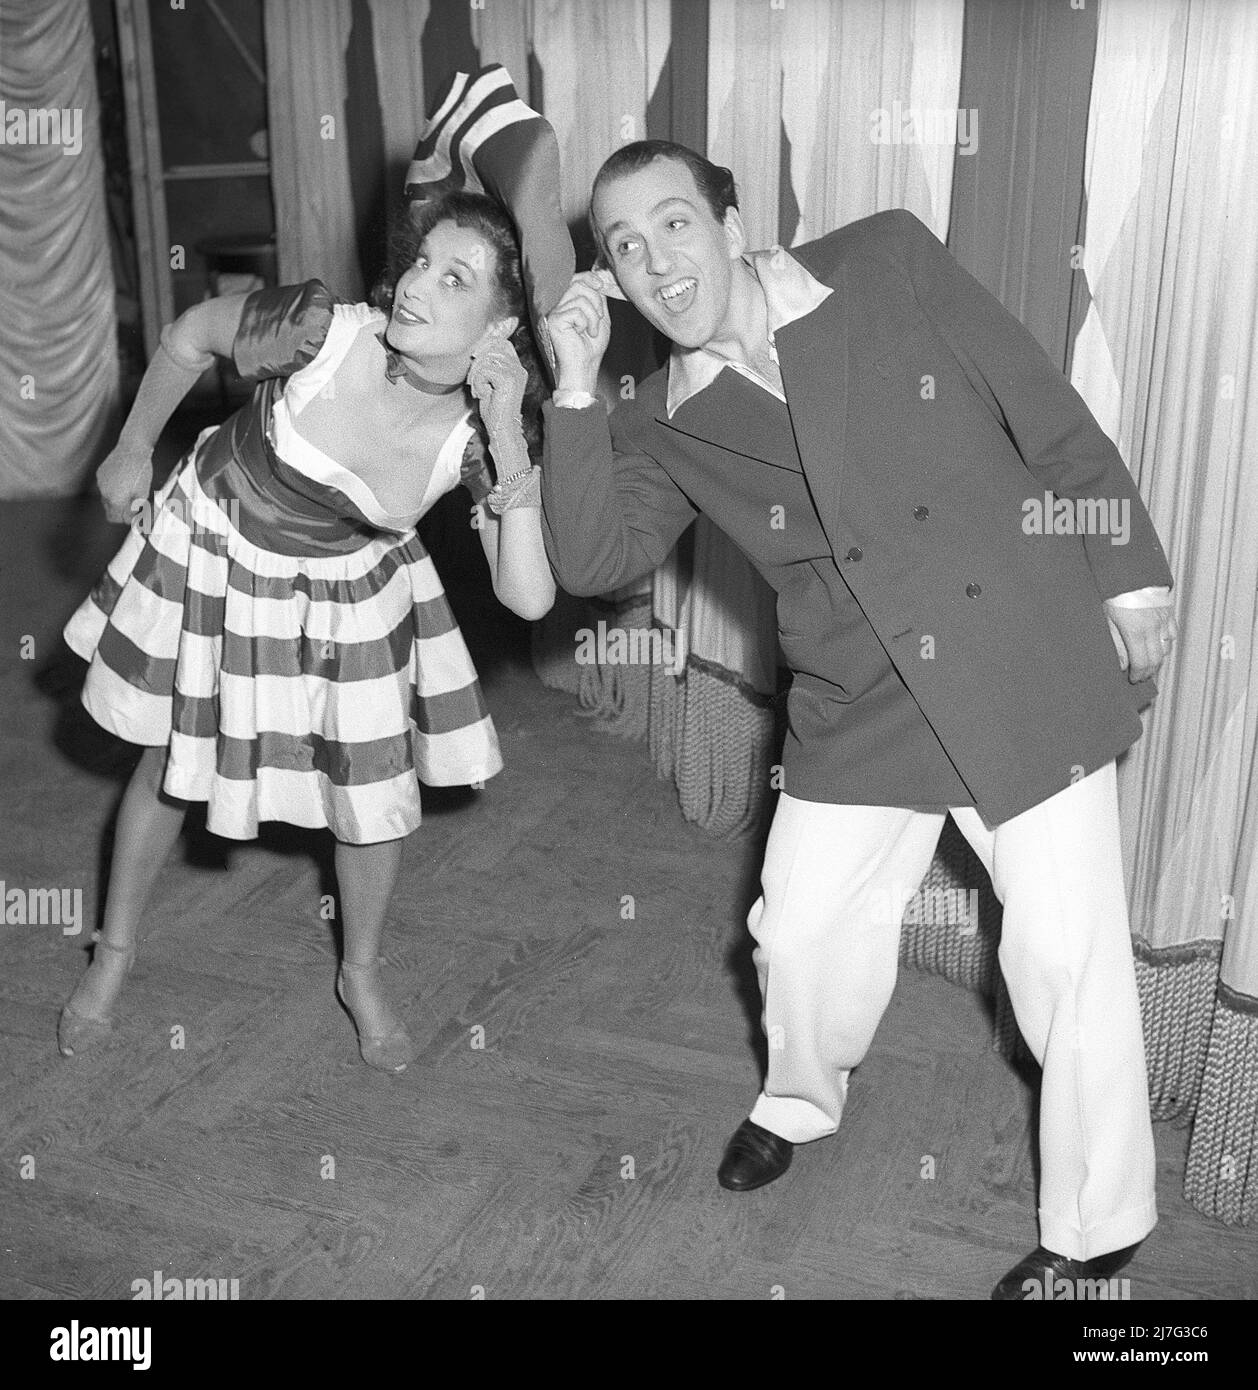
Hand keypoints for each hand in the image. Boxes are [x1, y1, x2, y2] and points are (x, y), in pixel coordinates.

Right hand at [96, 442, 152, 524]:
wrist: (133, 449)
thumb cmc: (141, 471)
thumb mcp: (143, 494)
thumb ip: (136, 508)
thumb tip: (133, 517)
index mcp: (116, 501)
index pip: (117, 519)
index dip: (128, 519)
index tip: (136, 515)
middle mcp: (105, 493)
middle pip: (110, 512)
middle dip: (121, 512)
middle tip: (133, 507)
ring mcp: (101, 483)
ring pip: (106, 499)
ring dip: (116, 500)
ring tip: (129, 492)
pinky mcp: (100, 474)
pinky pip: (104, 487)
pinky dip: (113, 488)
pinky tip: (123, 480)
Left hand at [467, 337, 527, 439]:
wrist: (502, 428)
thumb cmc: (494, 409)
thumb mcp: (490, 383)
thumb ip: (488, 365)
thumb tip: (476, 349)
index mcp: (517, 367)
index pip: (502, 343)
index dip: (486, 346)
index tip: (474, 358)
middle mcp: (518, 368)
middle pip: (492, 348)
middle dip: (477, 362)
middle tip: (473, 381)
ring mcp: (515, 373)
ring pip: (487, 359)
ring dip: (476, 374)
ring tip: (478, 390)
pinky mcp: (508, 380)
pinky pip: (485, 371)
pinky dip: (478, 383)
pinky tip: (483, 395)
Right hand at [545, 270, 614, 393]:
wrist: (586, 366)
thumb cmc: (591, 347)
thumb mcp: (600, 317)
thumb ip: (598, 298)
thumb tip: (599, 281)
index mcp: (568, 303)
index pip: (575, 279)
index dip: (589, 277)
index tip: (600, 284)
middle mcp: (559, 305)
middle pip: (578, 284)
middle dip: (596, 300)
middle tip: (598, 319)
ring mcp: (554, 312)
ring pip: (580, 298)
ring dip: (593, 316)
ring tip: (591, 331)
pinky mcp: (554, 320)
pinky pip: (576, 311)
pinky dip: (585, 323)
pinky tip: (581, 334)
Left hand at [1105, 599, 1176, 682]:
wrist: (1131, 569)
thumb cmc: (1113, 593)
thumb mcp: (1107, 620)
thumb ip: (1115, 644)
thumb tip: (1122, 665)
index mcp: (1136, 632)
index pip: (1142, 663)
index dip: (1139, 675)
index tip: (1133, 679)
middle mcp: (1153, 628)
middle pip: (1156, 659)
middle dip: (1149, 671)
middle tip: (1140, 677)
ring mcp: (1163, 619)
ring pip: (1166, 648)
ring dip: (1158, 659)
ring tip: (1148, 664)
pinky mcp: (1168, 611)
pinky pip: (1172, 634)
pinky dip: (1166, 644)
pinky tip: (1158, 646)